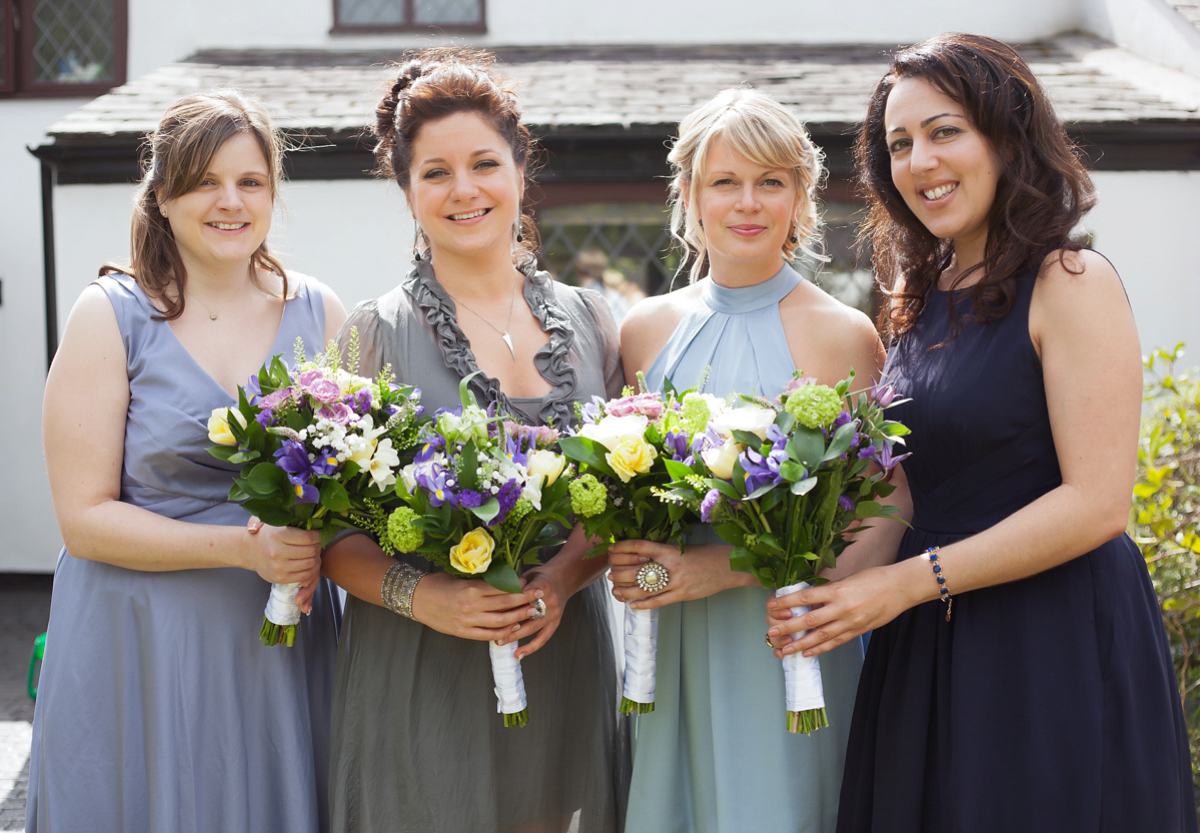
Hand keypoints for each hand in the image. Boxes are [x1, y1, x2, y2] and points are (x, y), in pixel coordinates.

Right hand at [247, 518, 320, 614]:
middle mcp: (277, 551)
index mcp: (277, 535)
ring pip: (310, 564)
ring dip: (316, 558)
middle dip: (318, 547)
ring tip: (313, 553)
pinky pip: (304, 575)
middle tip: (317, 544)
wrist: (250, 551)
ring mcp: (278, 567)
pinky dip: (311, 570)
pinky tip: (309, 563)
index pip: (308, 537)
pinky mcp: (280, 578)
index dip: (318, 536)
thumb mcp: (274, 520)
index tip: (318, 534)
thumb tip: (310, 518)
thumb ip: (289, 515)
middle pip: (311, 551)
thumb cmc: (267, 534)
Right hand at [411, 572, 541, 641]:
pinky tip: (514, 628)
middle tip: (539, 595)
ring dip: (519, 617)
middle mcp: (471, 606)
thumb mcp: (460, 577)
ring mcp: (468, 621)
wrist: (417, 599)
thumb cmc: (438, 584)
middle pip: (505, 604)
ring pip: (500, 621)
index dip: (518, 585)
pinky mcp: (464, 633)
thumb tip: (503, 580)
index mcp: (471, 588)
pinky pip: (488, 635)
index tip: (529, 581)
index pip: (501, 587)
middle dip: (525, 599)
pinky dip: (504, 633)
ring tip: (532, 611)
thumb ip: (480, 581)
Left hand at [496, 565, 570, 659]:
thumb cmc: (541, 577)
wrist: (564, 579)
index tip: (492, 612)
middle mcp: (550, 601)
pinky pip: (543, 637)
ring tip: (501, 642)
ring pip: (533, 627)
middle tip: (492, 631)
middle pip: (527, 615)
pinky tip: (519, 654)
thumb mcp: (528, 575)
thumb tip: (495, 597)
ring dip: (516, 636)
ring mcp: (554, 613)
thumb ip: (515, 586)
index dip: (508, 605)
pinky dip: (531, 647)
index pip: (522, 597)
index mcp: (542, 586)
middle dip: (510, 624)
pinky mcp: (556, 622)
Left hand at [608, 539, 755, 608]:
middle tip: (610, 575)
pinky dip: (643, 604)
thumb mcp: (683, 547)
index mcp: (669, 549)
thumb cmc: (706, 554)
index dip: (622, 548)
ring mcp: (676, 581)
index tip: (612, 550)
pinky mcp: (683, 594)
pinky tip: (633, 605)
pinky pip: (658, 601)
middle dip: (619, 574)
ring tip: (617, 592)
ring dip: (626, 592)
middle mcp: (670, 565)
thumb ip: (663, 551)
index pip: (639, 546)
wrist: (729, 566)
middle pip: (636, 571)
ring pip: (643, 589)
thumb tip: (642, 554)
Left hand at [765, 563, 919, 657]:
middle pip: (809, 620)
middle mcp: (842, 608)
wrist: (901, 588)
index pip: (805, 597)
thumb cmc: (874, 578)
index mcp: (837, 590)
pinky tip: (808, 653)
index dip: (786, 602)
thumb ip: (829, 590)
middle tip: (771, 632)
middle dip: (788, 627)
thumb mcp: (848, 579)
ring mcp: (850, 622)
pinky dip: (821, 649)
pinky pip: (836, 642)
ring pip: (820, 636)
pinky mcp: (858, 631)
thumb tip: (809, 598)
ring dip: (801, 644)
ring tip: (785, 649)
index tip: (771, 605)